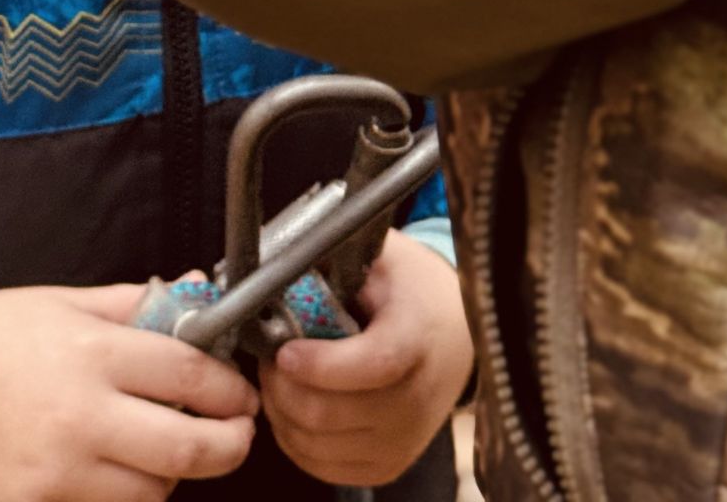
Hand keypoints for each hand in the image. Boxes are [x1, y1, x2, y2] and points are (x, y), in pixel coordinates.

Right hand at [0, 284, 257, 501]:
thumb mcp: (66, 304)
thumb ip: (136, 304)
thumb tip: (196, 294)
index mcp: (94, 354)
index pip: (191, 378)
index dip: (230, 391)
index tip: (241, 395)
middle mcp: (81, 416)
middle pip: (186, 450)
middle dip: (229, 445)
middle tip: (237, 435)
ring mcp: (56, 473)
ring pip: (151, 493)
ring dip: (172, 476)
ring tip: (164, 451)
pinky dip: (122, 499)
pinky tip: (115, 474)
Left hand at [260, 232, 473, 488]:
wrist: (459, 332)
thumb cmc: (412, 288)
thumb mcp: (383, 259)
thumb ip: (340, 260)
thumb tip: (285, 265)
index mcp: (417, 338)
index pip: (372, 365)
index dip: (322, 365)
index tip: (285, 352)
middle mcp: (416, 400)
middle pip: (332, 414)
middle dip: (283, 388)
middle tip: (267, 359)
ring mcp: (403, 440)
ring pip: (318, 446)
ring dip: (283, 414)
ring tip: (278, 380)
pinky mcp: (389, 465)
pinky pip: (325, 469)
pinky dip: (296, 442)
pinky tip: (293, 409)